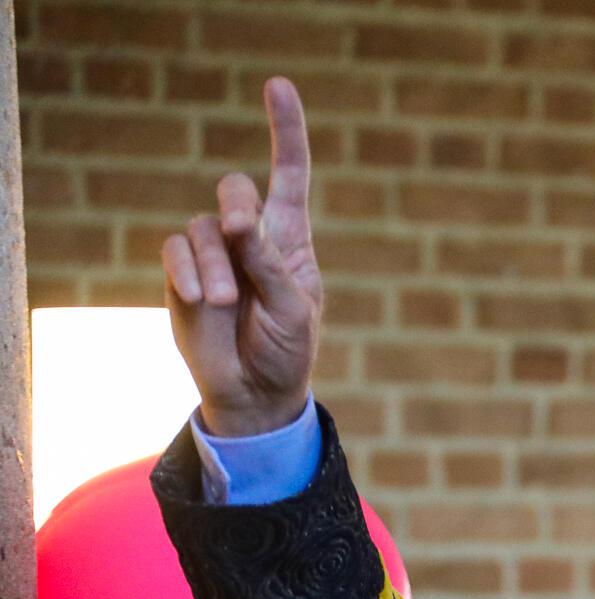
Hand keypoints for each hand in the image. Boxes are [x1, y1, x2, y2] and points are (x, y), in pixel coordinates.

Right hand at [162, 77, 322, 436]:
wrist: (255, 393)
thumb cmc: (287, 349)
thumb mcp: (293, 309)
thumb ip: (270, 264)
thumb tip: (237, 222)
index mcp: (290, 240)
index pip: (289, 176)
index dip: (285, 132)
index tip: (277, 85)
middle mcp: (250, 239)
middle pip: (236, 190)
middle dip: (238, 206)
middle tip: (244, 234)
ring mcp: (214, 255)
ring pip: (204, 228)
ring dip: (216, 264)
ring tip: (226, 303)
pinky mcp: (181, 274)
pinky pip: (176, 251)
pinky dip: (188, 271)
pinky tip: (202, 300)